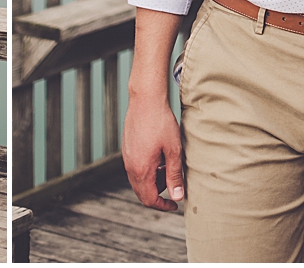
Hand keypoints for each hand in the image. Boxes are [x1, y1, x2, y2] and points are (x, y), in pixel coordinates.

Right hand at [122, 93, 185, 211]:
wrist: (145, 99)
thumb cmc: (161, 123)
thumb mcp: (173, 150)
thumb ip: (174, 176)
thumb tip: (177, 196)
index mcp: (141, 169)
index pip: (149, 199)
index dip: (162, 205)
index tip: (175, 204)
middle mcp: (130, 165)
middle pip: (141, 192)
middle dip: (158, 194)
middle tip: (174, 185)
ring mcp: (126, 156)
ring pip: (138, 180)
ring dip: (153, 181)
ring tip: (168, 167)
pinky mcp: (127, 147)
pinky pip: (135, 167)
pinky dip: (147, 170)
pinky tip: (159, 157)